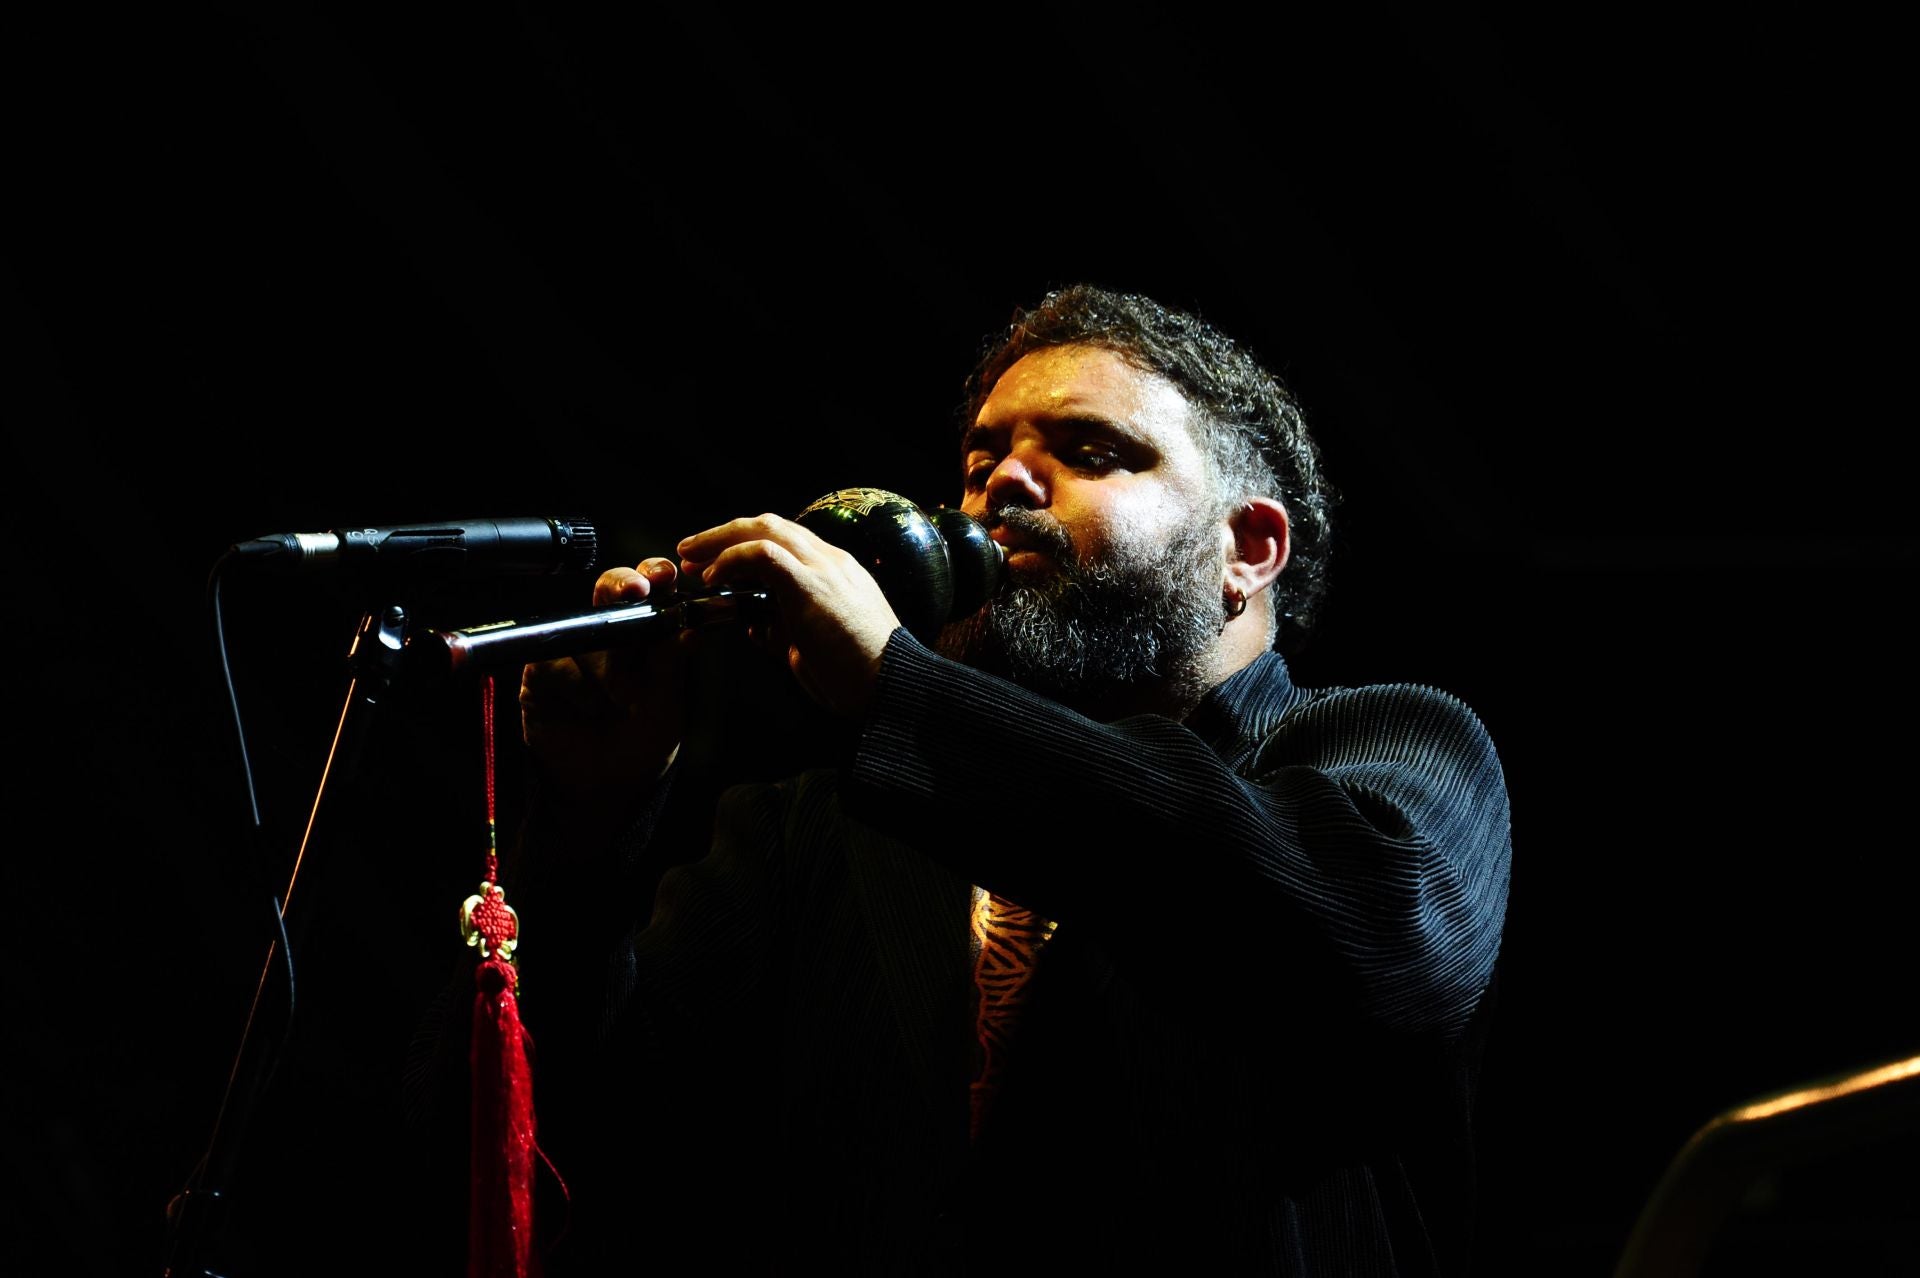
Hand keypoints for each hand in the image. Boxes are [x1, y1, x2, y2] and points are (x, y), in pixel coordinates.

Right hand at [519, 557, 685, 804]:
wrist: (604, 791)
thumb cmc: (641, 747)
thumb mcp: (667, 705)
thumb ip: (671, 664)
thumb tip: (687, 626)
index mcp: (645, 639)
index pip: (649, 594)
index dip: (654, 578)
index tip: (663, 576)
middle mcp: (608, 637)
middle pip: (609, 591)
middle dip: (622, 586)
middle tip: (636, 591)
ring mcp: (573, 652)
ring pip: (585, 628)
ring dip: (607, 665)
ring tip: (618, 703)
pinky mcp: (540, 673)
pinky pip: (557, 662)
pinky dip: (577, 686)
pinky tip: (589, 709)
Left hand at [678, 514, 900, 717]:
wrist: (890, 684)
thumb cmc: (859, 673)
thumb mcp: (817, 642)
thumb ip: (788, 626)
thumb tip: (754, 627)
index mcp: (836, 571)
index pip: (785, 540)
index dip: (744, 544)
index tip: (714, 561)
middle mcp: (831, 561)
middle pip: (769, 525)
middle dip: (724, 534)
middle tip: (691, 552)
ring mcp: (823, 568)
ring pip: (763, 530)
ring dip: (719, 541)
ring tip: (691, 560)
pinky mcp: (811, 584)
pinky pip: (762, 555)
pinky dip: (731, 561)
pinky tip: (713, 579)